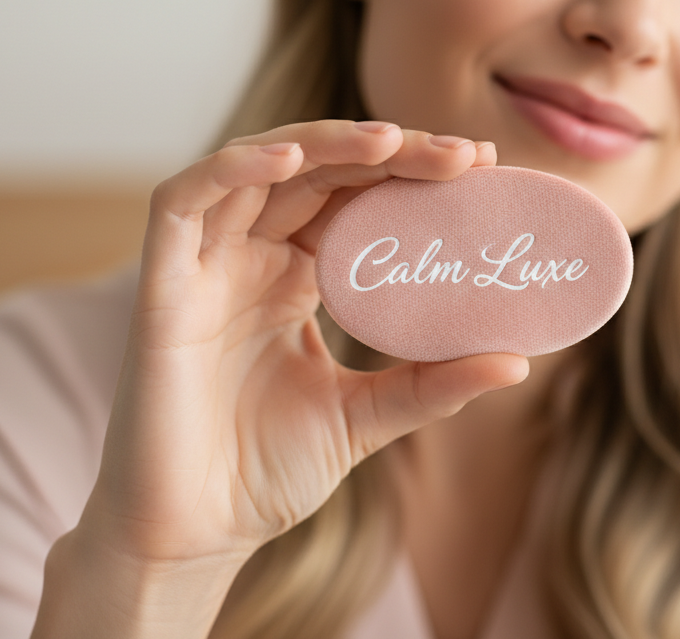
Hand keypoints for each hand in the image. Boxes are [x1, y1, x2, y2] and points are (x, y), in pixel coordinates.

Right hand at [79, 120, 527, 571]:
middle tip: (465, 153)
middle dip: (389, 151)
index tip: (483, 166)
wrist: (194, 538)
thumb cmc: (266, 475)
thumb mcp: (369, 415)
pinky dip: (232, 167)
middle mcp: (249, 259)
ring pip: (255, 168)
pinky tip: (290, 156)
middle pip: (317, 171)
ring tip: (392, 139)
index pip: (355, 198)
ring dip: (322, 143)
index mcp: (294, 278)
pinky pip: (181, 202)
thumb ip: (433, 383)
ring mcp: (203, 268)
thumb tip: (519, 360)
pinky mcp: (160, 287)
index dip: (411, 173)